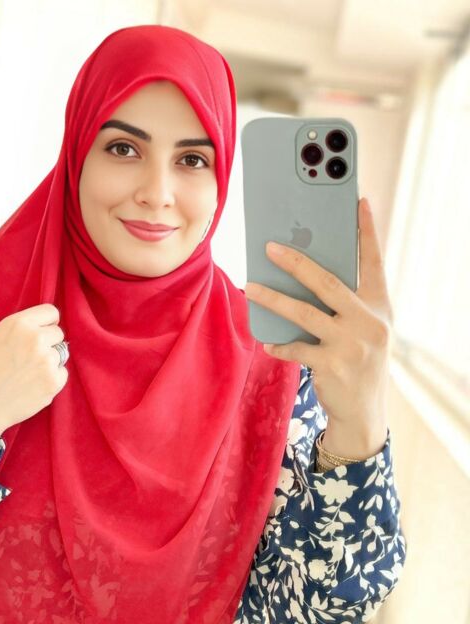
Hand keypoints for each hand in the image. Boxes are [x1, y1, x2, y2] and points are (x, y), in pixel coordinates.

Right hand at [0, 303, 68, 457]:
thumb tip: (47, 330)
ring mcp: (46, 360)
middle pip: (58, 333)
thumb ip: (22, 331)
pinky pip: (62, 374)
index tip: (41, 333)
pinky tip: (30, 387)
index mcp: (17, 323)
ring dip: (48, 364)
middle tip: (27, 359)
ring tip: (24, 376)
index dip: (46, 324)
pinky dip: (51, 381)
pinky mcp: (53, 381)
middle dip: (47, 344)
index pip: (51, 312)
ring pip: (60, 355)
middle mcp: (34, 338)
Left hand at [244, 197, 392, 459]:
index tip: (359, 203)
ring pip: (303, 312)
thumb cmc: (357, 360)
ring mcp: (352, 344)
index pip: (374, 263)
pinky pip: (296, 347)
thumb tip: (303, 275)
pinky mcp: (333, 365)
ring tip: (250, 287)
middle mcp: (370, 321)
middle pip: (327, 283)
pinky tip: (269, 343)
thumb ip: (344, 304)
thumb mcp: (363, 329)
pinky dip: (280, 344)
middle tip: (270, 246)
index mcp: (379, 307)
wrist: (364, 412)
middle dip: (297, 261)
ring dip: (272, 298)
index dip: (367, 233)